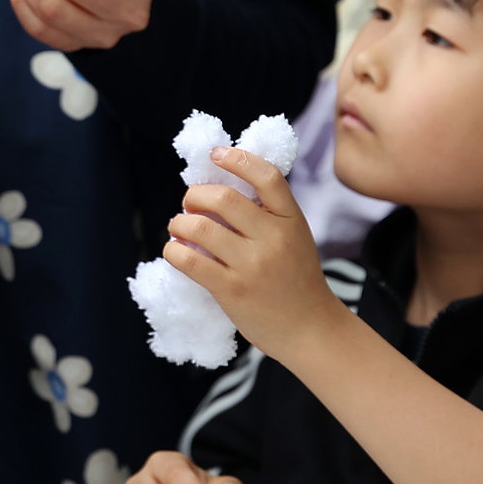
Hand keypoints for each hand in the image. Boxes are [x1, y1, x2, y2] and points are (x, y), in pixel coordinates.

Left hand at [164, 147, 343, 363]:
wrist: (308, 329)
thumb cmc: (296, 280)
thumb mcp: (295, 237)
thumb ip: (268, 214)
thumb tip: (218, 191)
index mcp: (292, 219)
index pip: (267, 177)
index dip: (238, 159)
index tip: (215, 154)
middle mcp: (273, 238)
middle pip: (224, 198)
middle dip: (195, 195)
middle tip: (189, 204)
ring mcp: (252, 265)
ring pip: (200, 228)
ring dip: (179, 223)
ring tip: (179, 228)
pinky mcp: (231, 290)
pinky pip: (190, 261)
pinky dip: (174, 251)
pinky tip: (175, 251)